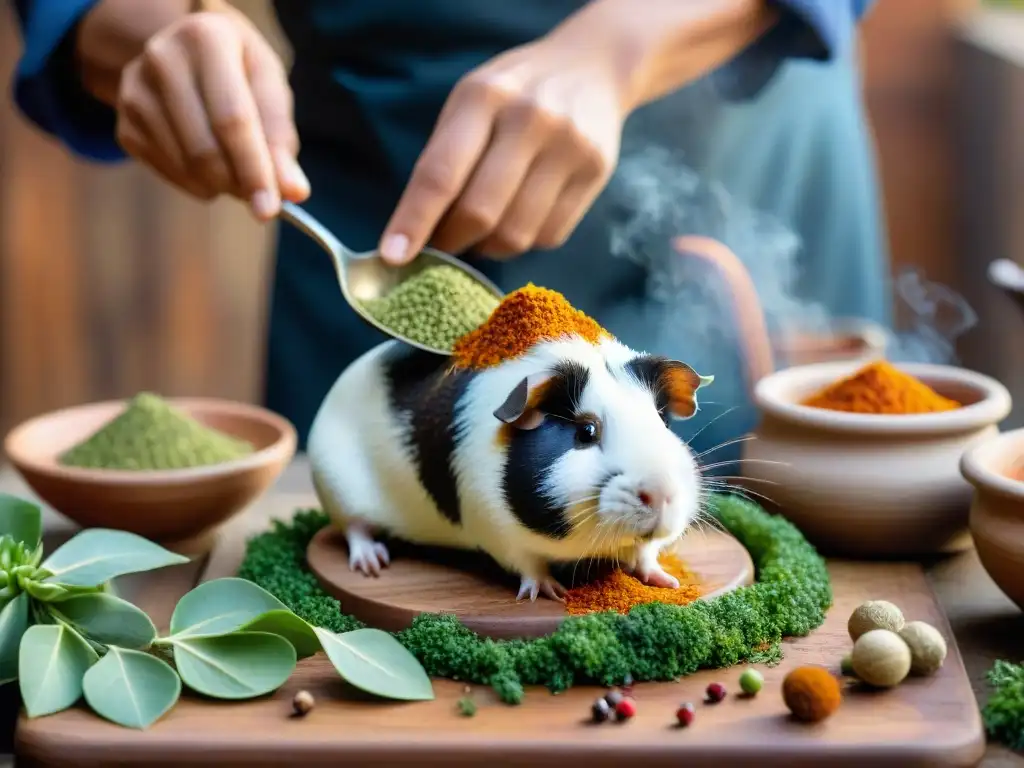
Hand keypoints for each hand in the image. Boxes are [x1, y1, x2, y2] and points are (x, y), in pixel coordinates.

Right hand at [113, 7, 307, 219]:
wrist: (188, 52)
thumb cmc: (241, 70)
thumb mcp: (270, 88)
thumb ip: (281, 140)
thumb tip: (293, 192)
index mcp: (206, 39)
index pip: (232, 119)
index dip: (253, 170)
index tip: (270, 209)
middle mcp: (162, 59)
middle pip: (204, 148)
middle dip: (238, 184)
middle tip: (261, 197)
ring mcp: (135, 93)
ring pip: (186, 167)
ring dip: (221, 186)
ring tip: (238, 171)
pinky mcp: (125, 124)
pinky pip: (170, 174)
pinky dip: (199, 184)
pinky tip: (211, 166)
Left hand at [378, 33, 626, 263]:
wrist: (593, 67)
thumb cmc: (514, 91)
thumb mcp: (471, 101)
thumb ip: (445, 156)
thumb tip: (418, 229)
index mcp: (484, 97)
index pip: (440, 173)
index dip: (414, 221)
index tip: (393, 257)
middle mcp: (531, 120)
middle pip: (480, 212)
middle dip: (451, 242)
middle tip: (441, 246)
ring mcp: (570, 148)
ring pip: (516, 234)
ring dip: (488, 247)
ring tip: (481, 231)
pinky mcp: (597, 173)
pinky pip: (549, 236)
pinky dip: (524, 242)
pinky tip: (518, 219)